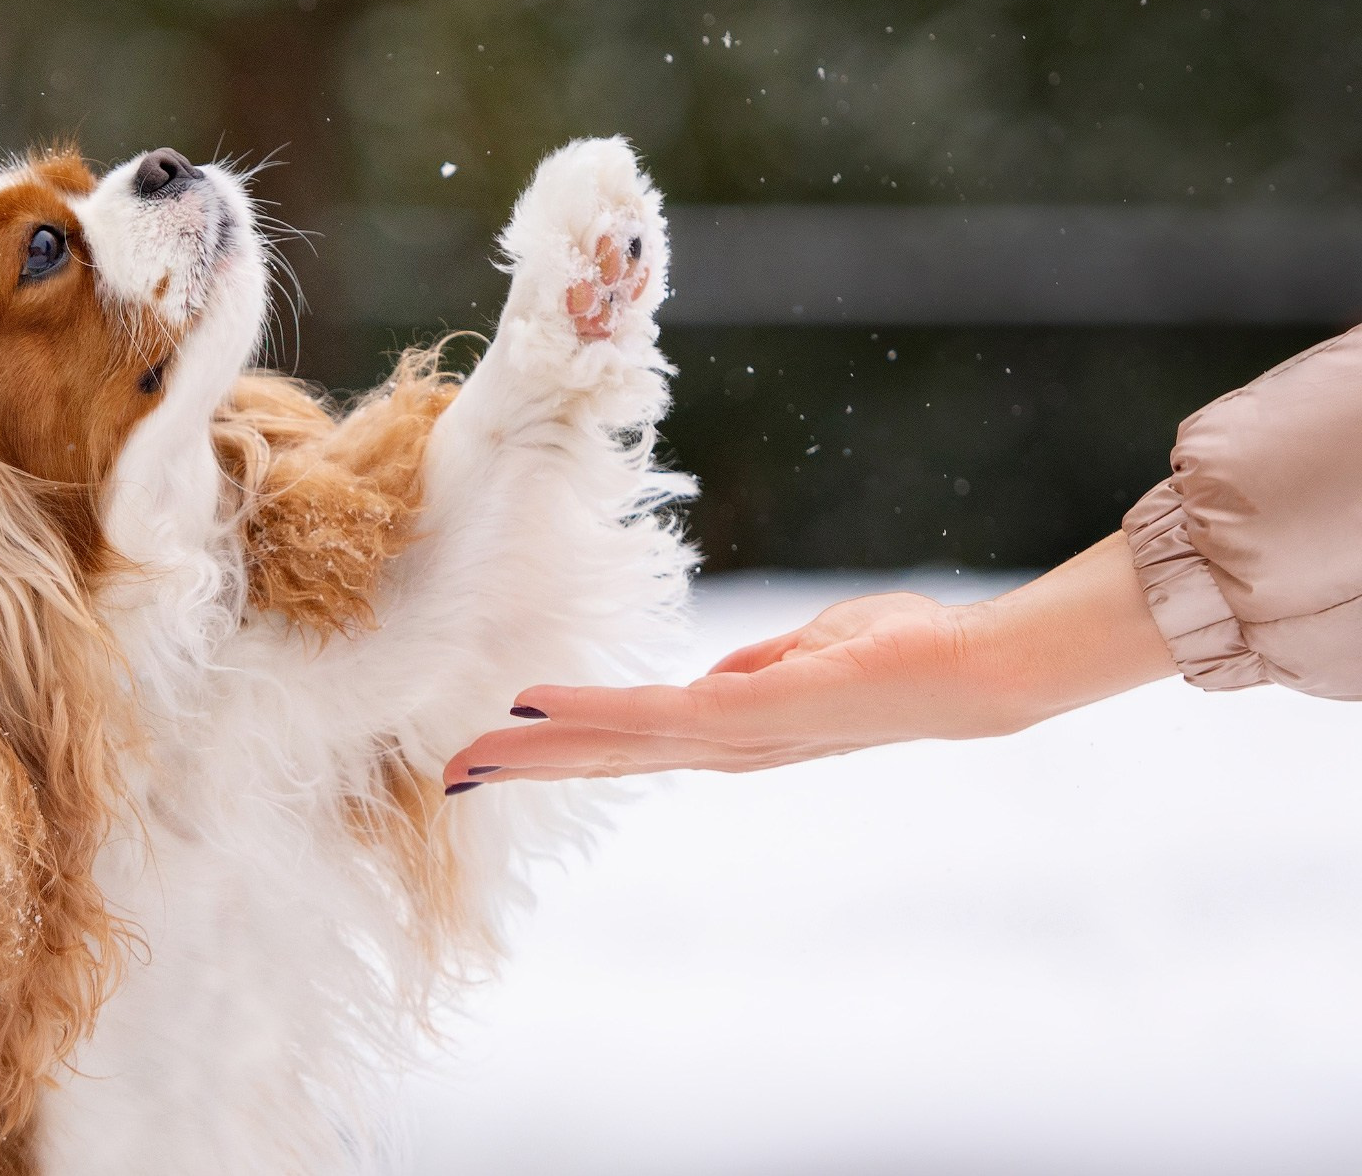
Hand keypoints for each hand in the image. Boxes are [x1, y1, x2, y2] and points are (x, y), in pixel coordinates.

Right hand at [444, 533, 1176, 785]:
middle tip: (456, 776)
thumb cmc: (902, 651)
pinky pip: (652, 714)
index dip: (567, 750)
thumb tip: (711, 678)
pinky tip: (537, 707)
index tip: (503, 751)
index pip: (634, 745)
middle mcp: (726, 747)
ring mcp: (734, 735)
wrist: (971, 670)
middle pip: (608, 759)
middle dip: (530, 768)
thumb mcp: (812, 651)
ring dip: (541, 750)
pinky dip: (590, 712)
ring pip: (615, 745)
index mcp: (734, 732)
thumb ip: (757, 667)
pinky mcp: (748, 713)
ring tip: (475, 756)